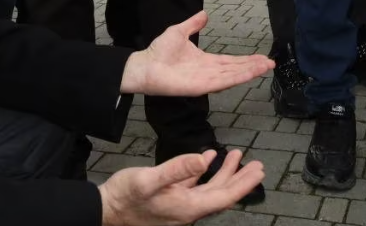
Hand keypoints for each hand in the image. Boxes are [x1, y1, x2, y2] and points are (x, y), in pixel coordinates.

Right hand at [99, 149, 265, 225]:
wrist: (106, 209)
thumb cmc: (126, 196)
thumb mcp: (150, 180)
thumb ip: (178, 169)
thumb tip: (204, 159)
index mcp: (188, 207)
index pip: (224, 196)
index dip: (243, 184)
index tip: (259, 172)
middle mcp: (188, 209)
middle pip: (222, 194)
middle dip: (241, 180)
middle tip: (259, 166)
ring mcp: (180, 205)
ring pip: (210, 189)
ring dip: (225, 174)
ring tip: (238, 157)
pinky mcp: (170, 199)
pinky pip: (194, 186)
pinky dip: (204, 172)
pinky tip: (207, 158)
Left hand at [120, 11, 272, 96]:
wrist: (145, 65)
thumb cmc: (159, 52)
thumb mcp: (179, 32)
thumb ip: (193, 24)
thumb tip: (204, 13)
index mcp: (206, 62)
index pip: (231, 61)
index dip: (246, 60)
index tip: (262, 57)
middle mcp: (209, 72)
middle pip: (236, 69)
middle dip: (254, 66)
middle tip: (271, 63)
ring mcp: (206, 81)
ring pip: (233, 76)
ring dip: (250, 71)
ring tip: (266, 66)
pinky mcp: (200, 87)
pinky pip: (222, 82)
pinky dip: (237, 77)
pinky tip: (249, 74)